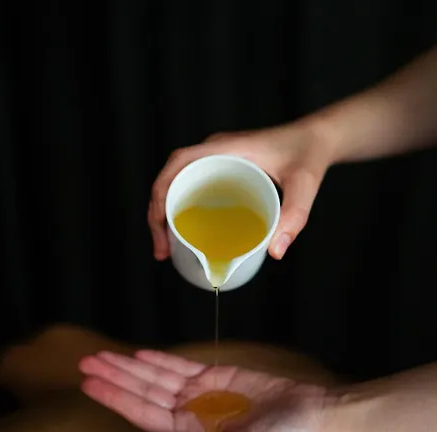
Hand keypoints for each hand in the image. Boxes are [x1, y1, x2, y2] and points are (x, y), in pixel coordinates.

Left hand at [79, 350, 332, 431]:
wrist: (310, 415)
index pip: (143, 413)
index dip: (117, 398)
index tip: (92, 384)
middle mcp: (189, 413)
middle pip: (143, 391)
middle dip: (115, 377)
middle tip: (87, 362)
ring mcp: (201, 393)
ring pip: (158, 375)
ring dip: (132, 365)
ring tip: (106, 355)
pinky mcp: (216, 376)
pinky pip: (182, 366)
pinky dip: (161, 359)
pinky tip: (143, 354)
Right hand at [149, 122, 334, 260]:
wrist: (316, 138)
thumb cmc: (307, 153)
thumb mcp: (303, 183)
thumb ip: (294, 215)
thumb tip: (275, 252)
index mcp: (223, 148)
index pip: (176, 166)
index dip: (159, 196)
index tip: (161, 230)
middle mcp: (214, 151)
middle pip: (169, 178)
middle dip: (158, 214)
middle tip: (162, 250)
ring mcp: (216, 158)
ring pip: (177, 183)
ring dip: (165, 212)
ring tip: (168, 246)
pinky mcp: (222, 168)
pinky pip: (191, 185)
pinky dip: (181, 207)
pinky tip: (186, 230)